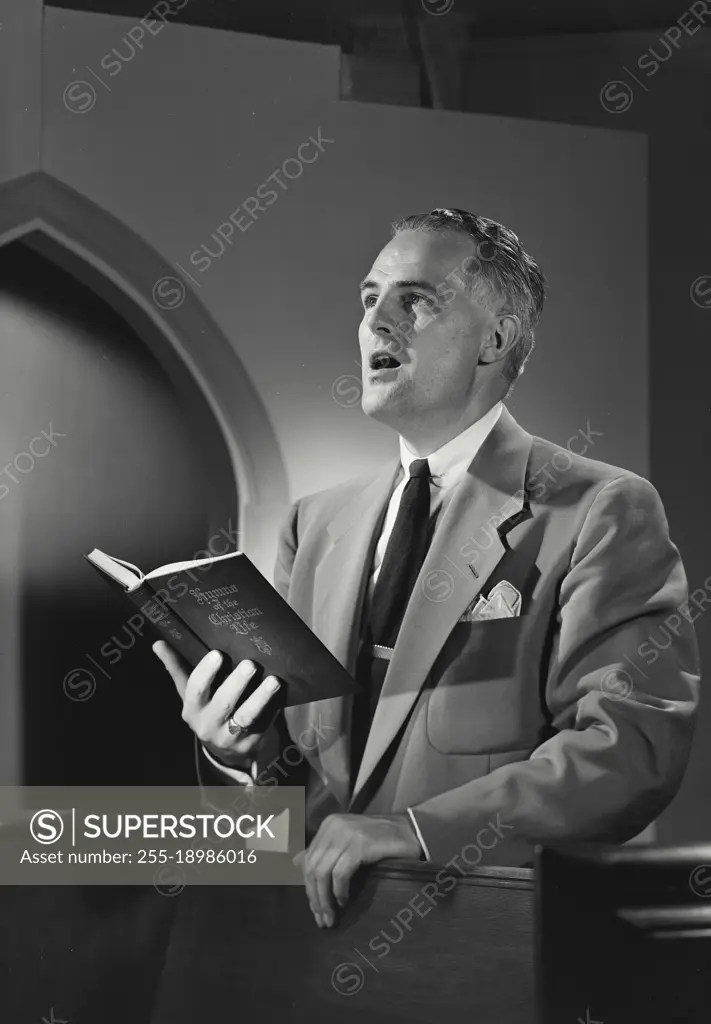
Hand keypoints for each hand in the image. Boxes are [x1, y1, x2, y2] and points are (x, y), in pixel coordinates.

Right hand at [153, 641, 281, 767]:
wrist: (223, 749)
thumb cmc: (205, 710)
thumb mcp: (189, 694)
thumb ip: (176, 668)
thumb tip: (158, 643)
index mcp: (192, 710)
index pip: (195, 690)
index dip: (206, 672)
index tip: (218, 654)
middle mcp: (208, 725)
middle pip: (223, 703)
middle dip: (237, 683)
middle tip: (250, 664)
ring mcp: (230, 737)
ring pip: (247, 716)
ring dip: (260, 698)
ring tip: (274, 681)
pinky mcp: (251, 744)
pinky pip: (264, 724)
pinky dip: (273, 709)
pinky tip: (282, 695)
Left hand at [295, 813, 421, 927]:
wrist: (412, 831)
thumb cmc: (381, 841)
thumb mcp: (348, 843)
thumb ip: (325, 852)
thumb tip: (295, 862)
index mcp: (329, 826)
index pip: (309, 861)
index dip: (310, 888)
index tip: (316, 911)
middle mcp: (334, 827)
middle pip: (313, 868)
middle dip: (315, 897)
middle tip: (323, 920)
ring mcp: (347, 834)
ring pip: (323, 872)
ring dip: (325, 899)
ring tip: (332, 917)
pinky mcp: (360, 844)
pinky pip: (340, 873)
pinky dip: (339, 890)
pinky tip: (344, 901)